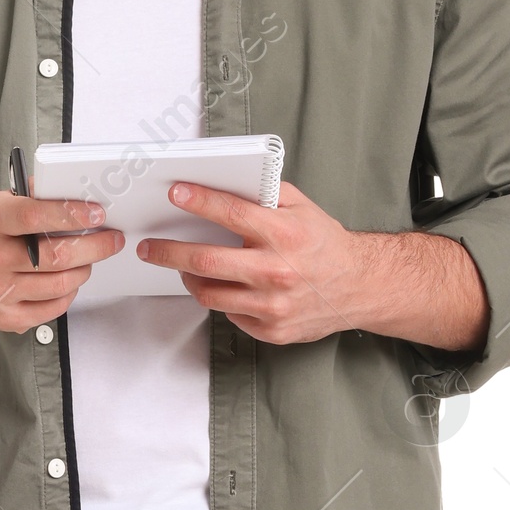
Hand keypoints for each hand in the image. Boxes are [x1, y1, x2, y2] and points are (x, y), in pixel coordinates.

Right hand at [0, 189, 123, 332]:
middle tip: (111, 239)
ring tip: (87, 259)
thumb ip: (35, 196)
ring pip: (60, 284)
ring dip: (84, 270)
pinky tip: (68, 280)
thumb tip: (76, 192)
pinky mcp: (9, 318)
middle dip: (93, 247)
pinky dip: (69, 292)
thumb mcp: (2, 205)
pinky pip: (55, 308)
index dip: (70, 214)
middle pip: (55, 256)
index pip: (33, 215)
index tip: (96, 214)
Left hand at [138, 178, 487, 351]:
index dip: (199, 200)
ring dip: (189, 280)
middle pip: (205, 263)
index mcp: (284, 235)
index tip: (177, 193)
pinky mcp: (271, 329)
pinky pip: (230, 314)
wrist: (360, 287)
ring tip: (183, 269)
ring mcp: (272, 305)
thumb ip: (265, 194)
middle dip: (169, 253)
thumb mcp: (302, 208)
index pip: (231, 213)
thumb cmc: (326, 245)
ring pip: (209, 295)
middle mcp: (276, 271)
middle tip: (149, 248)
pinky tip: (226, 288)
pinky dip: (222, 299)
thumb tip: (225, 180)